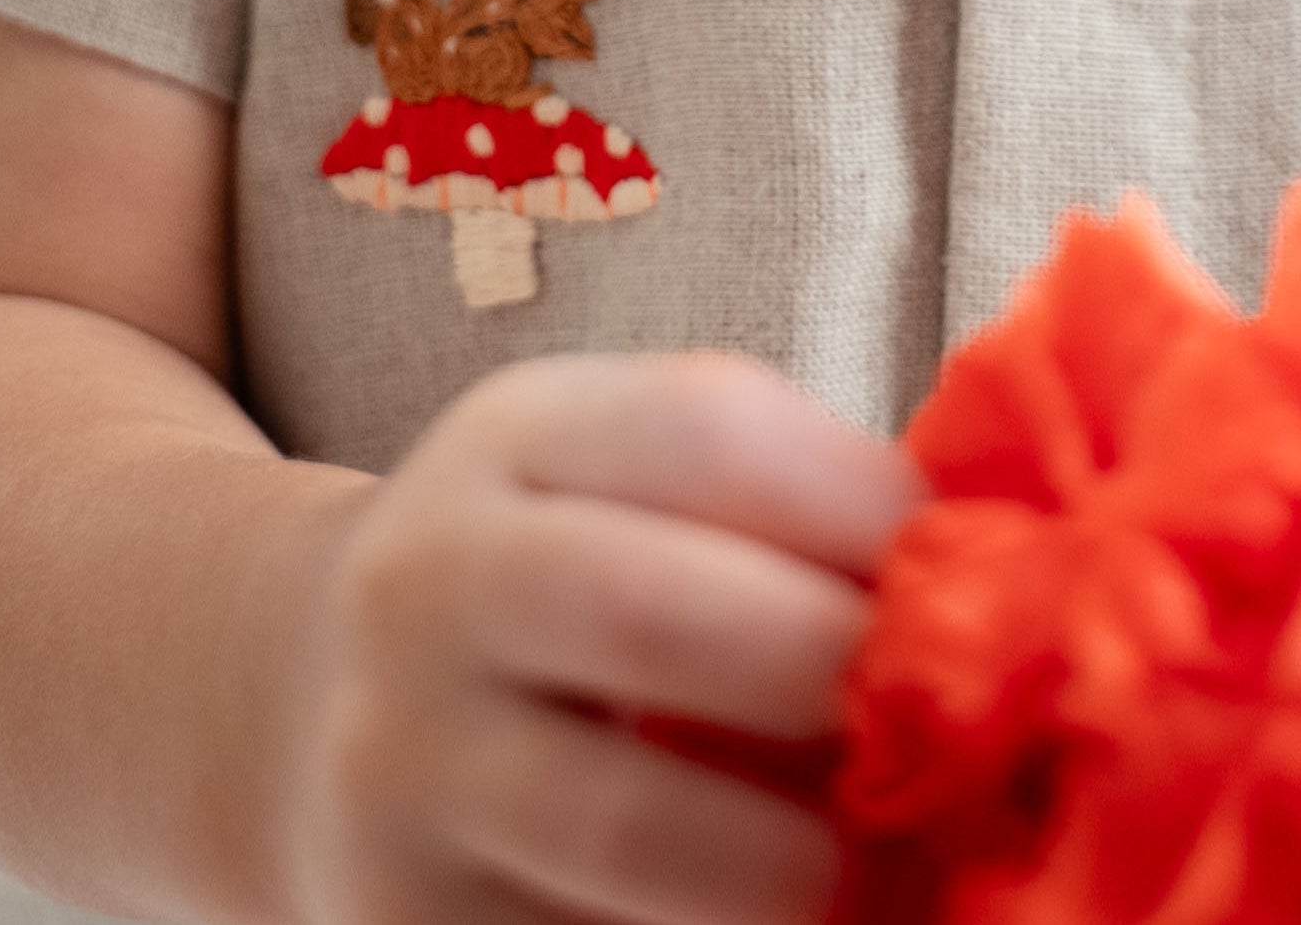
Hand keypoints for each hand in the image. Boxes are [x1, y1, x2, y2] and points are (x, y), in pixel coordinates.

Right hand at [281, 349, 921, 924]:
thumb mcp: (612, 477)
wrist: (299, 710)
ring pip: (621, 825)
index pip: (702, 429)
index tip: (970, 574)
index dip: (860, 505)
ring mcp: (402, 769)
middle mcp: (430, 586)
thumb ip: (772, 504)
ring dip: (788, 864)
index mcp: (509, 440)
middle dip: (826, 674)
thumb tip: (1001, 582)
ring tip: (876, 872)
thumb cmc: (545, 585)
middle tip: (944, 735)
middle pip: (648, 608)